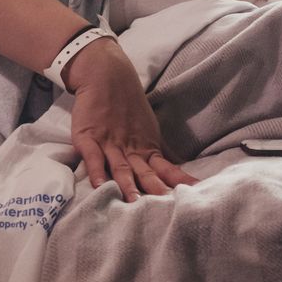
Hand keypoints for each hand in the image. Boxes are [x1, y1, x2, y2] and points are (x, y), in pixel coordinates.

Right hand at [63, 38, 197, 202]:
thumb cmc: (129, 106)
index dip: (179, 181)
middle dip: (154, 188)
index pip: (166, 168)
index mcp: (147, 148)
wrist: (106, 76)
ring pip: (120, 167)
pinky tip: (98, 184)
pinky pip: (93, 157)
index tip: (194, 193)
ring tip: (133, 201)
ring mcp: (109, 143)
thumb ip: (161, 151)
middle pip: (144, 172)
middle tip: (164, 205)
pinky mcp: (88, 137)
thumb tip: (181, 166)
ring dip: (127, 184)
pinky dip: (95, 171)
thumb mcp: (150, 129)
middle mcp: (130, 148)